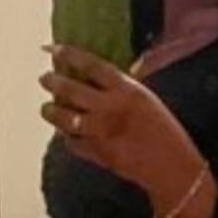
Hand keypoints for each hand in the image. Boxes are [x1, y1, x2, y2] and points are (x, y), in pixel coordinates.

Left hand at [40, 45, 205, 217]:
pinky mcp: (98, 153)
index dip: (68, 54)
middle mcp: (110, 108)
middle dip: (52, 82)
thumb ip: (124, 86)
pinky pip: (73, 142)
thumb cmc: (166, 131)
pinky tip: (67, 133)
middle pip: (71, 89)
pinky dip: (67, 136)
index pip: (91, 65)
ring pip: (65, 118)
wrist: (172, 168)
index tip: (52, 49)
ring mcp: (101, 132)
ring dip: (51, 111)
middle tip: (45, 79)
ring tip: (47, 108)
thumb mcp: (148, 99)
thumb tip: (101, 72)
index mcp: (126, 90)